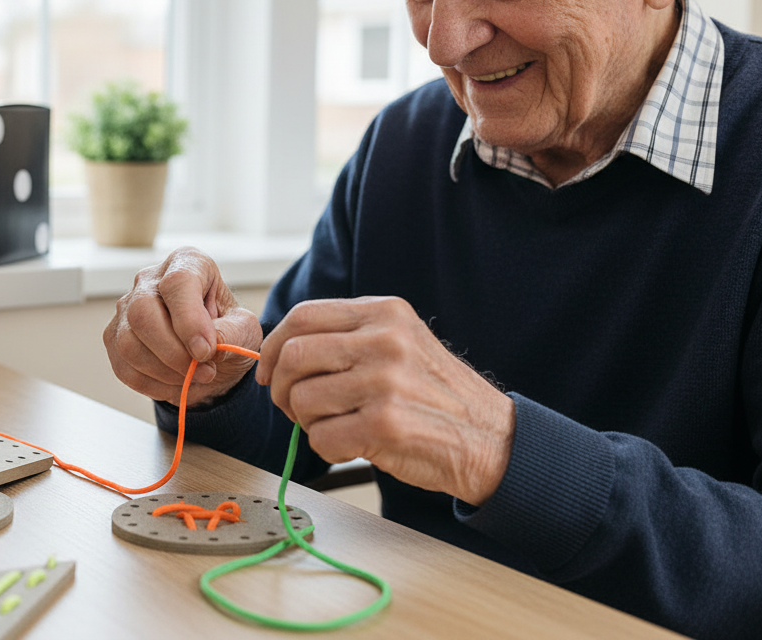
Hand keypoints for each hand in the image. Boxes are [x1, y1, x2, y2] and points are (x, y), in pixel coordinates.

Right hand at [104, 246, 263, 406]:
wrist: (209, 354)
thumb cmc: (227, 331)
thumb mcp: (244, 330)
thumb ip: (233, 333)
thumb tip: (210, 344)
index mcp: (187, 263)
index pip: (177, 283)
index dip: (190, 320)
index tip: (206, 351)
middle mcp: (150, 279)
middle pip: (143, 312)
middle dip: (173, 353)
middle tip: (204, 372)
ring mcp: (126, 308)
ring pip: (128, 343)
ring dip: (164, 372)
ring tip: (193, 378)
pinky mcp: (114, 337)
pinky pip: (123, 366)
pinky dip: (152, 384)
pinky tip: (175, 383)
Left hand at [256, 296, 514, 505]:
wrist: (492, 439)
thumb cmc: (435, 396)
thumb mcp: (400, 343)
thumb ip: (348, 337)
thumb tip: (281, 350)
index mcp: (385, 313)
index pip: (303, 315)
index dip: (273, 346)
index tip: (269, 371)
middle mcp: (385, 341)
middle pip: (294, 356)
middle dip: (283, 388)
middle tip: (295, 407)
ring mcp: (385, 382)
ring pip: (302, 399)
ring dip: (307, 422)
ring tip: (338, 425)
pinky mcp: (385, 425)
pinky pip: (320, 437)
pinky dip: (327, 448)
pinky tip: (354, 445)